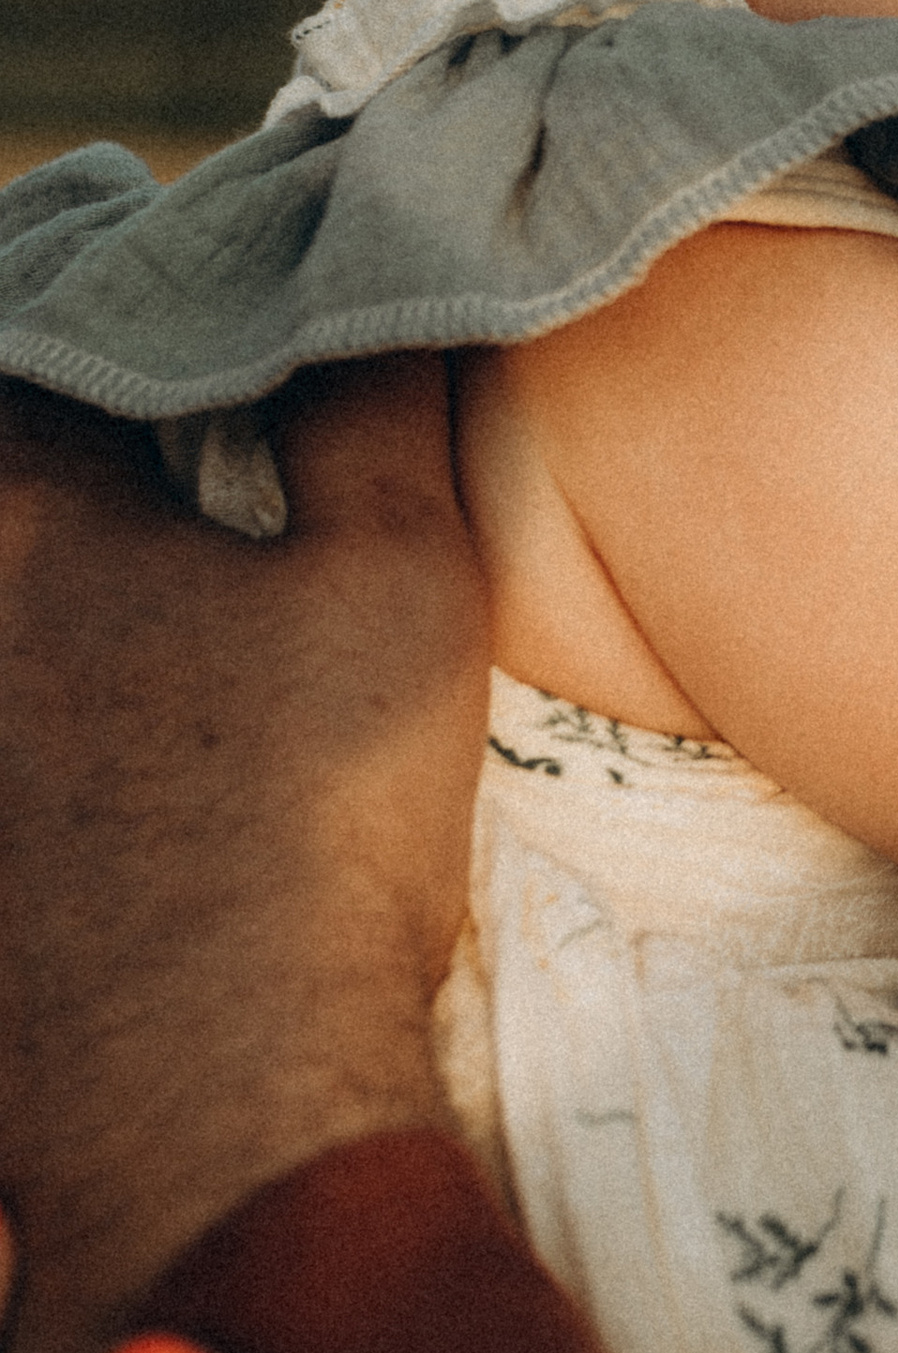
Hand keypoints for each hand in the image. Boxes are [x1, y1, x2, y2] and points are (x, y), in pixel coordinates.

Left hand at [0, 362, 486, 1352]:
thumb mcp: (402, 576)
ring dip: (49, 541)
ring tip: (130, 520)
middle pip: (1, 465)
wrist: (210, 1121)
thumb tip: (358, 276)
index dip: (106, 263)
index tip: (155, 231)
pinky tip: (121, 683)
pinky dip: (42, 670)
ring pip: (2, 591)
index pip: (35, 325)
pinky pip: (8, 710)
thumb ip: (372, 398)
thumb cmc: (314, 832)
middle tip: (135, 383)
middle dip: (53, 402)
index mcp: (18, 518)